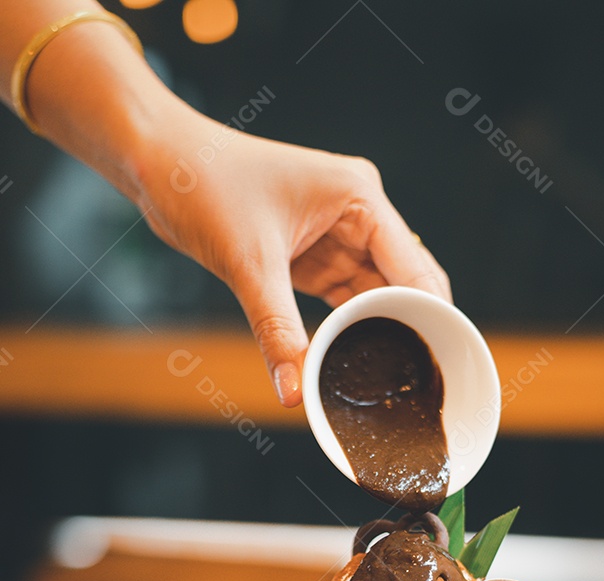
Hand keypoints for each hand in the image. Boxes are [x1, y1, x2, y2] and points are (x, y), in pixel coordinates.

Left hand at [134, 102, 451, 406]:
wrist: (160, 164)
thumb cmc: (204, 185)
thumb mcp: (248, 264)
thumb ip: (277, 331)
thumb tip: (294, 391)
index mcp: (360, 199)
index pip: (415, 268)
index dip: (432, 317)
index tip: (441, 364)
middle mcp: (359, 215)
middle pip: (406, 284)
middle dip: (412, 329)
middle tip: (420, 386)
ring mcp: (339, 237)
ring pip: (377, 297)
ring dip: (379, 334)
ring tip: (391, 381)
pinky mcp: (316, 257)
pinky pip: (345, 301)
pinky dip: (349, 330)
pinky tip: (354, 361)